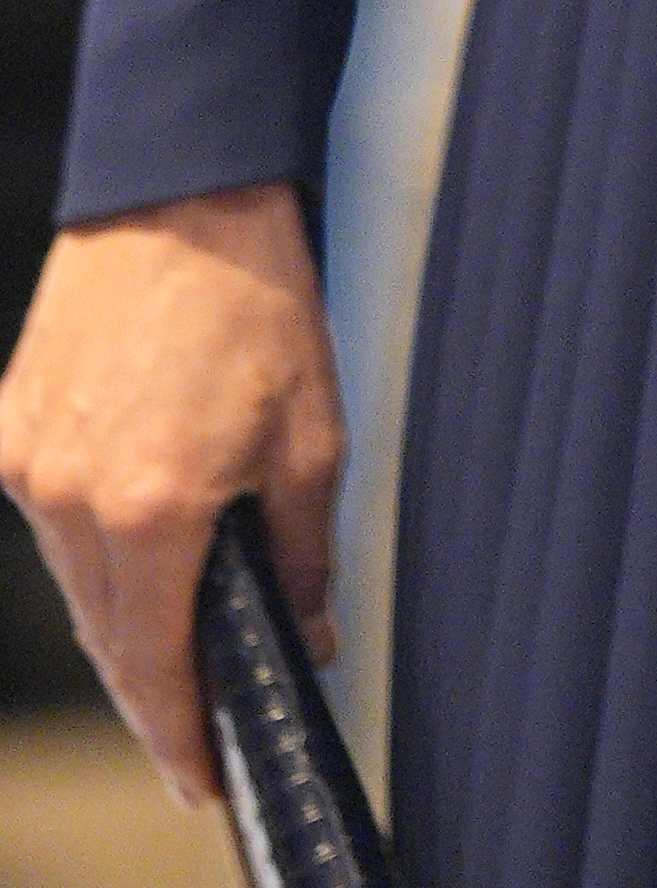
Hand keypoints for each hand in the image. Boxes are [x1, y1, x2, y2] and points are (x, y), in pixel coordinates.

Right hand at [0, 185, 344, 804]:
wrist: (185, 190)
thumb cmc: (258, 300)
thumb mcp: (311, 435)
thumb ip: (302, 555)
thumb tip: (306, 635)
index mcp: (150, 508)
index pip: (152, 666)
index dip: (178, 736)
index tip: (202, 781)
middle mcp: (69, 495)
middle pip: (107, 636)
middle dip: (155, 687)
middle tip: (200, 724)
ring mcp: (28, 462)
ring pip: (74, 584)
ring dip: (123, 614)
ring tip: (179, 632)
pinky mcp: (8, 428)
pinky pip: (50, 521)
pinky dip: (94, 546)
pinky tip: (139, 543)